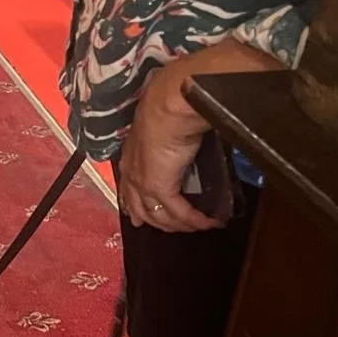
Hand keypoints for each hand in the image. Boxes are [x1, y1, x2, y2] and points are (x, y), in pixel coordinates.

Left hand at [119, 67, 220, 233]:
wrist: (168, 107)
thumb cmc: (168, 110)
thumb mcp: (164, 130)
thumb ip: (168, 141)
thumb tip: (183, 140)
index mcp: (130, 158)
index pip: (128, 190)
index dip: (134, 206)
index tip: (140, 219)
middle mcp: (132, 174)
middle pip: (140, 209)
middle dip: (157, 222)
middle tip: (176, 229)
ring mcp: (143, 184)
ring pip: (159, 216)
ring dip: (180, 225)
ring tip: (200, 226)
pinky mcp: (160, 189)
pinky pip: (179, 213)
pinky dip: (195, 220)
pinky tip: (209, 222)